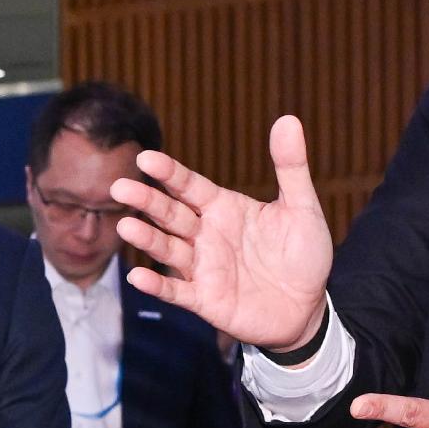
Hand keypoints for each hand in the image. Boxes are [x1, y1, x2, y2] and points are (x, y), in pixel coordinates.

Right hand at [113, 114, 336, 355]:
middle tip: (120, 187)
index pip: (189, 186)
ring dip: (147, 238)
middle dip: (147, 201)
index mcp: (224, 208)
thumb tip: (288, 119)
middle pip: (171, 214)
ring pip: (168, 249)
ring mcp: (203, 268)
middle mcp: (207, 235)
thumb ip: (291, 167)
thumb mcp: (302, 208)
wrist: (308, 308)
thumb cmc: (303, 256)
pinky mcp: (205, 299)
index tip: (147, 158)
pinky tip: (137, 277)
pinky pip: (176, 292)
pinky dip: (157, 285)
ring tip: (126, 226)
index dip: (169, 173)